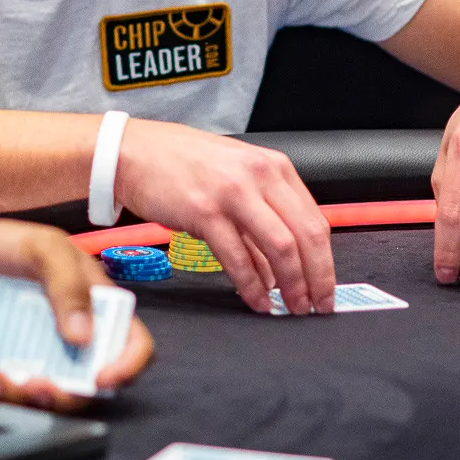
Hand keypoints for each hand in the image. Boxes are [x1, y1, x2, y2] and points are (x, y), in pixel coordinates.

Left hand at [0, 216, 153, 412]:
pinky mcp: (6, 365)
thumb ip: (68, 285)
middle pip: (84, 385)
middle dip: (61, 396)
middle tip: (34, 385)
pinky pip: (2, 393)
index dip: (127, 366)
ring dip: (16, 398)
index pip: (131, 343)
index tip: (100, 377)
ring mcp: (39, 356)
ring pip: (41, 396)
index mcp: (96, 307)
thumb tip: (84, 337)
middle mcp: (73, 339)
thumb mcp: (45, 250)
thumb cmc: (8, 244)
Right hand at [116, 121, 334, 315]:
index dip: (326, 262)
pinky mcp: (205, 212)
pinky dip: (252, 286)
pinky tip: (257, 300)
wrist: (134, 152)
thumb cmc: (182, 163)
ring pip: (280, 248)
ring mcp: (233, 193)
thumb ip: (264, 211)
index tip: (326, 287)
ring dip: (291, 286)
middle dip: (317, 279)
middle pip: (306, 236)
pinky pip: (238, 258)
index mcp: (273, 167)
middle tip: (317, 305)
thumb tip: (285, 262)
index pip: (316, 220)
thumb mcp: (236, 174)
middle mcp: (259, 176)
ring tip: (291, 308)